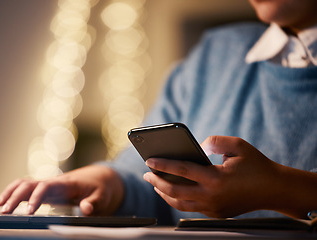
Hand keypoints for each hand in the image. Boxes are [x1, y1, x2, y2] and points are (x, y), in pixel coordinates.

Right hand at [0, 165, 123, 215]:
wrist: (100, 178)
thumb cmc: (101, 188)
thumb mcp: (103, 197)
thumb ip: (94, 203)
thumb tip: (85, 208)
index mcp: (66, 183)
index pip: (46, 187)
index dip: (36, 198)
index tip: (28, 212)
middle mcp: (54, 182)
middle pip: (29, 183)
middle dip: (15, 196)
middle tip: (4, 211)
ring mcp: (49, 185)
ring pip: (25, 183)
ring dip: (10, 192)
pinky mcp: (46, 189)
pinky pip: (27, 188)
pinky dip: (14, 193)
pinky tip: (5, 203)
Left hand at [143, 136, 302, 217]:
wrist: (275, 189)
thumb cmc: (257, 165)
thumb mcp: (237, 145)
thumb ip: (214, 141)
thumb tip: (196, 147)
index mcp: (215, 179)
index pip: (181, 171)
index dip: (162, 165)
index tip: (148, 160)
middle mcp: (211, 196)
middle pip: (174, 192)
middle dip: (156, 182)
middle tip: (146, 173)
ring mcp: (213, 208)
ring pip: (180, 204)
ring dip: (164, 194)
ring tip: (155, 183)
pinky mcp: (216, 213)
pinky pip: (191, 208)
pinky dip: (178, 200)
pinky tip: (173, 191)